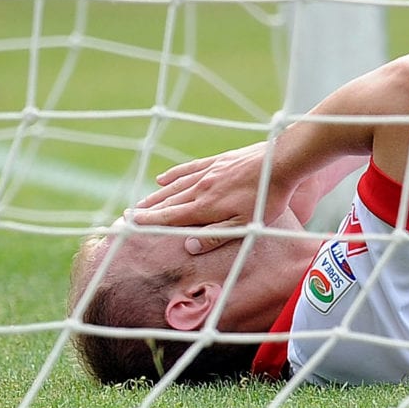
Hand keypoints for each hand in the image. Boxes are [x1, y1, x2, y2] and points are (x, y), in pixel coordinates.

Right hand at [130, 142, 300, 252]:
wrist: (281, 161)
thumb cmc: (267, 197)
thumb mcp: (246, 224)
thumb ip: (217, 235)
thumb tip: (189, 246)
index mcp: (206, 207)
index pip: (170, 217)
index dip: (148, 222)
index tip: (129, 225)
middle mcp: (201, 188)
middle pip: (168, 201)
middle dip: (147, 210)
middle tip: (127, 216)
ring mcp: (209, 172)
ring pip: (175, 185)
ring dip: (157, 195)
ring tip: (142, 202)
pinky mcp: (219, 160)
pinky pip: (190, 168)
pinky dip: (174, 175)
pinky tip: (163, 178)